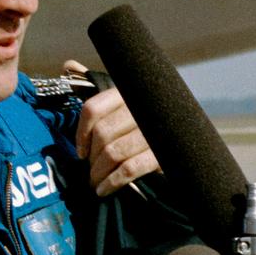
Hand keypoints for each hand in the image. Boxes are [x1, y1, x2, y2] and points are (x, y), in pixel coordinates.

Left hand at [64, 60, 159, 196]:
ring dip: (99, 172)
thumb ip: (94, 86)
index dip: (81, 132)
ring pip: (114, 151)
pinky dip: (113, 182)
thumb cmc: (144, 125)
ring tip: (94, 182)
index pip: (94, 108)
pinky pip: (130, 168)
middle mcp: (141, 107)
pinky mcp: (164, 153)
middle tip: (88, 171)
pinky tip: (104, 190)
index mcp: (128, 92)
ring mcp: (154, 131)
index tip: (80, 151)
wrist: (188, 145)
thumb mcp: (120, 104)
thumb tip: (68, 65)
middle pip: (102, 133)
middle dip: (92, 157)